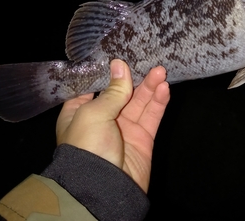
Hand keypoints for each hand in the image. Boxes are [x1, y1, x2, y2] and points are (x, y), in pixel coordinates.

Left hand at [55, 59, 169, 191]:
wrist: (102, 188)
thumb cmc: (87, 145)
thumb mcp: (94, 113)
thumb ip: (112, 90)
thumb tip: (119, 65)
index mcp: (80, 112)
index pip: (95, 87)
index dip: (109, 73)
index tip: (121, 58)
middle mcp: (102, 119)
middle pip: (121, 93)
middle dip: (135, 78)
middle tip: (149, 62)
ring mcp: (124, 129)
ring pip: (139, 103)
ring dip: (150, 87)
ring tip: (161, 71)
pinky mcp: (142, 139)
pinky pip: (151, 117)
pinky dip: (158, 102)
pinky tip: (164, 88)